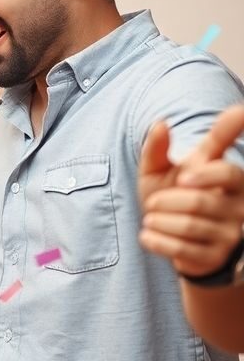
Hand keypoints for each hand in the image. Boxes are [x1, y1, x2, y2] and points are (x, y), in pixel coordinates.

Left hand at [139, 105, 243, 275]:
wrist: (173, 236)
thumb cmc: (170, 194)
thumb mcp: (160, 170)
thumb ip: (158, 148)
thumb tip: (159, 123)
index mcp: (230, 178)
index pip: (228, 173)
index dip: (206, 175)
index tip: (183, 177)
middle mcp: (238, 206)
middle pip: (198, 202)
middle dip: (164, 202)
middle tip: (152, 204)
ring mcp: (231, 234)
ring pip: (189, 226)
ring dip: (158, 221)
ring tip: (150, 218)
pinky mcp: (217, 258)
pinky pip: (182, 249)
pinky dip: (156, 241)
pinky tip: (147, 235)